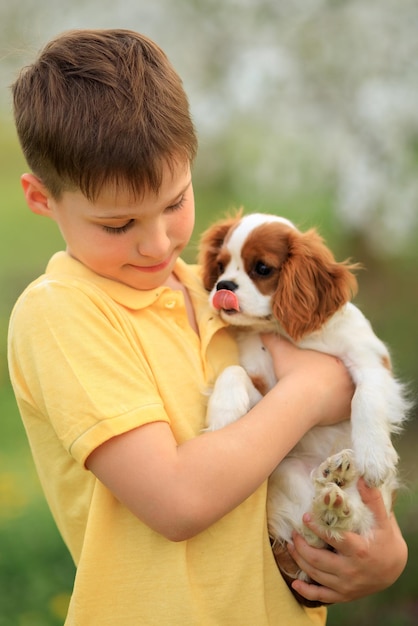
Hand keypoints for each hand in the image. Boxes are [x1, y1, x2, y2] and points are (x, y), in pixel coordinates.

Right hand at [261, 333, 353, 427]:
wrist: (298, 399)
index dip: (332, 361)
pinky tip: (333, 408)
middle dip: (339, 376)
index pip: (339, 357)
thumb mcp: (282, 352)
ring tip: (330, 396)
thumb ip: (274, 339)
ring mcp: (350, 393)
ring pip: (349, 391)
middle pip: (346, 374)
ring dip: (342, 393)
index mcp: (337, 357)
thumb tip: (262, 330)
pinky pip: (348, 409)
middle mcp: (349, 374)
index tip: (322, 366)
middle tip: (326, 381)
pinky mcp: (347, 410)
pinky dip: (342, 409)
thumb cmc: (292, 373)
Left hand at [286, 479, 407, 603]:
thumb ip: (373, 500)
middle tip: (293, 532)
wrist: (395, 570)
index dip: (317, 529)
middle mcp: (351, 571)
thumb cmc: (386, 541)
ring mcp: (346, 585)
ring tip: (291, 545)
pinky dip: (306, 591)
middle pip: (318, 559)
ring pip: (315, 574)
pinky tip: (295, 583)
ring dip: (299, 560)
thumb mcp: (383, 521)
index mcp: (359, 551)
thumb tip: (364, 477)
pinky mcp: (343, 595)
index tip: (305, 517)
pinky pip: (321, 596)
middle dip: (301, 545)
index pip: (333, 540)